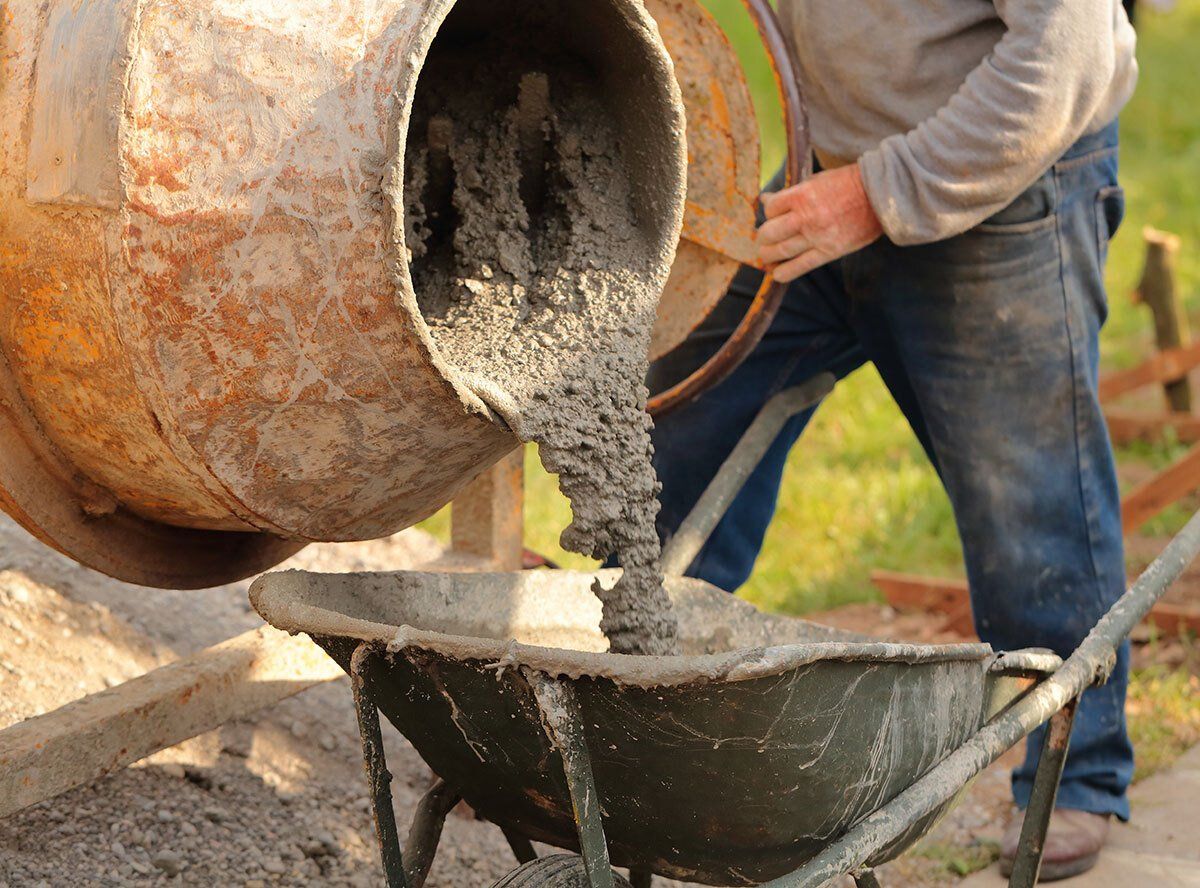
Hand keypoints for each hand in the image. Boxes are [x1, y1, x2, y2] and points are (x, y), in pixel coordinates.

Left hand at [757, 163, 883, 282]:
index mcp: (802, 195)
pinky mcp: (829, 252)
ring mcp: (816, 236)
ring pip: (780, 251)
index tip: (773, 215)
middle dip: (763, 238)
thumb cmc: (848, 184)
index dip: (768, 212)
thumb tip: (766, 199)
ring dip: (768, 256)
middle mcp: (806, 217)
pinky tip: (777, 274)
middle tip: (765, 240)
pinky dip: (784, 273)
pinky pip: (800, 267)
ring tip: (767, 257)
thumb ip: (792, 192)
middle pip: (769, 233)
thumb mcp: (817, 180)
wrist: (879, 196)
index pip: (770, 208)